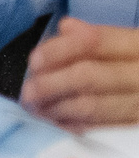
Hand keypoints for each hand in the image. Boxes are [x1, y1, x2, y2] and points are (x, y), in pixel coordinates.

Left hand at [21, 17, 138, 130]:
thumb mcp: (133, 44)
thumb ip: (102, 37)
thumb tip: (67, 28)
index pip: (94, 42)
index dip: (58, 51)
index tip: (34, 61)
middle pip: (89, 76)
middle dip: (51, 84)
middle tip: (29, 92)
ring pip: (94, 105)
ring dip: (58, 108)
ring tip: (39, 109)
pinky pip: (105, 129)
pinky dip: (78, 126)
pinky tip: (62, 123)